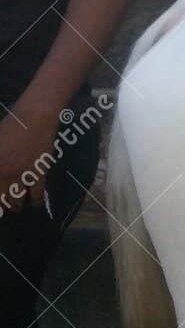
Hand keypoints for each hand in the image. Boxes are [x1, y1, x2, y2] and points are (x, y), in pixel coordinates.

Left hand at [0, 96, 61, 213]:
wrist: (35, 118)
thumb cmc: (10, 126)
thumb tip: (1, 174)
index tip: (0, 207)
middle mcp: (4, 174)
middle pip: (1, 199)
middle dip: (2, 208)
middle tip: (4, 209)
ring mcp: (22, 176)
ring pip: (17, 202)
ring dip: (15, 208)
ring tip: (15, 209)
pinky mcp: (38, 175)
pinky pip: (37, 195)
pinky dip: (36, 203)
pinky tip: (35, 205)